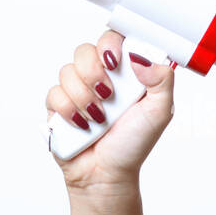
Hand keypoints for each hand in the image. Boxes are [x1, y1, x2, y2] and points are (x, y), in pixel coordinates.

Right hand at [45, 29, 174, 190]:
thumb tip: (140, 56)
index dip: (110, 44)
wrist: (106, 175)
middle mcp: (100, 77)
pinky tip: (82, 125)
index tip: (114, 61)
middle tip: (108, 96)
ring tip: (98, 118)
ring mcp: (77, 89)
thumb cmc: (133, 144)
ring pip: (67, 71)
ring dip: (84, 97)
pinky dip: (68, 111)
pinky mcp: (58, 106)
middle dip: (94, 73)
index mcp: (126, 73)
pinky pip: (54, 93)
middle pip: (85, 50)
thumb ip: (162, 79)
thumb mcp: (160, 112)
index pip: (113, 39)